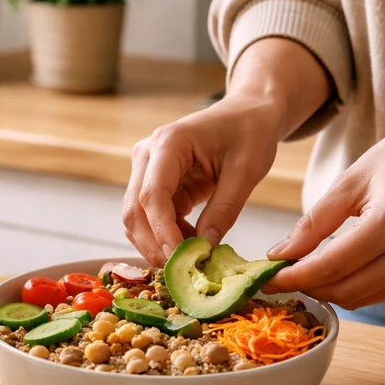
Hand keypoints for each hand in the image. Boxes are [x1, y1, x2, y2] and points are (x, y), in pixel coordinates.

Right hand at [122, 37, 332, 266]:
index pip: (152, 195)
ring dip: (157, 244)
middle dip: (155, 244)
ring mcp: (146, 170)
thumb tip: (205, 249)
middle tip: (184, 270)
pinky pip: (150, 218)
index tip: (181, 258)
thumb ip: (224, 209)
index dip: (162, 231)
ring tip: (192, 257)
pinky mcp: (154, 184)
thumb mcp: (246, 170)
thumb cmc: (250, 132)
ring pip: (136, 218)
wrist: (247, 114)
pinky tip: (191, 244)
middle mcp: (148, 155)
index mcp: (169, 143)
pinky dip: (166, 237)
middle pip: (134, 210)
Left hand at [264, 113, 384, 308]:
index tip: (265, 277)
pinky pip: (377, 293)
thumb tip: (280, 254)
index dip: (292, 277)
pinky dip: (349, 287)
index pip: (330, 266)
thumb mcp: (352, 180)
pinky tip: (331, 270)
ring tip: (300, 271)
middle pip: (343, 290)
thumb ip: (314, 222)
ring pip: (359, 298)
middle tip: (277, 275)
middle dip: (305, 286)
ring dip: (325, 290)